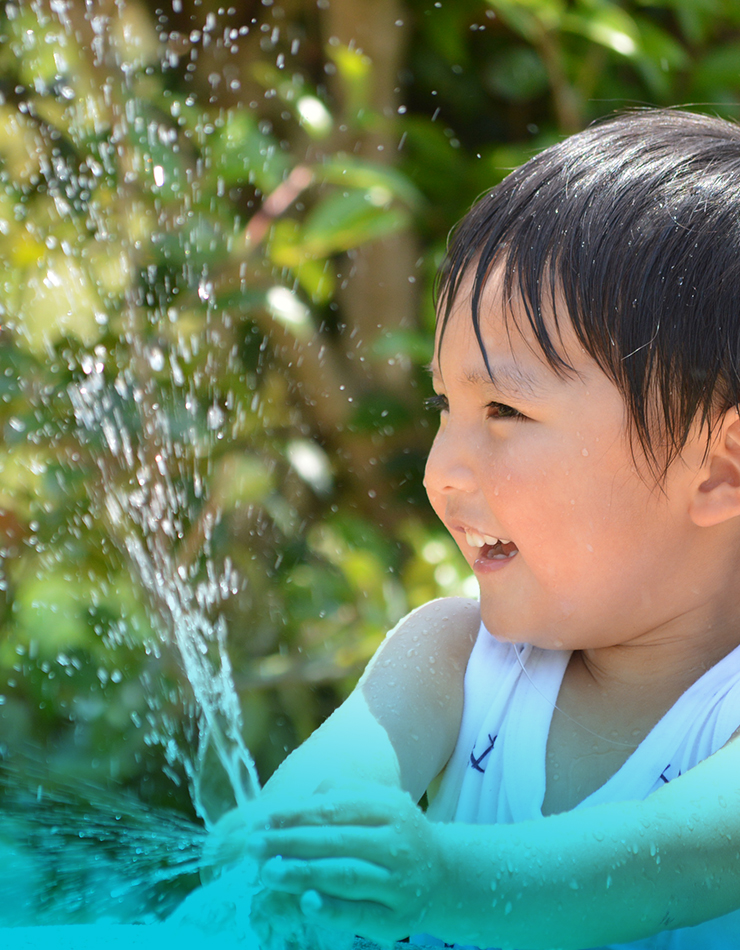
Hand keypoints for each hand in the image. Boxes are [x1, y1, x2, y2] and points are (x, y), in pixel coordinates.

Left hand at [246, 784, 447, 944]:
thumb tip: (300, 802)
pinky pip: (361, 914)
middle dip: (291, 843)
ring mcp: (400, 883)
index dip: (297, 814)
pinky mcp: (398, 919)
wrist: (444, 875)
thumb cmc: (395, 834)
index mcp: (390, 809)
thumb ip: (341, 794)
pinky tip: (306, 901)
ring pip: (347, 876)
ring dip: (303, 874)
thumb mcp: (378, 804)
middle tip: (255, 846)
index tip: (264, 820)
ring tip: (268, 872)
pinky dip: (333, 908)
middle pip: (337, 841)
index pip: (336, 809)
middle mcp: (398, 843)